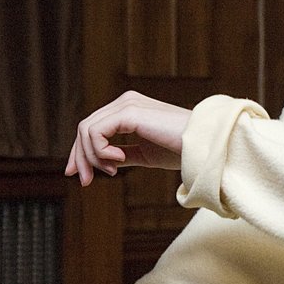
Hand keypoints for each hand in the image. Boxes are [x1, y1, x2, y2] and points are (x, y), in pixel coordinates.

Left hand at [65, 90, 190, 184]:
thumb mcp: (144, 154)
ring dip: (92, 157)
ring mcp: (127, 104)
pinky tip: (118, 161)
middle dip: (80, 158)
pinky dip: (100, 151)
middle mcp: (125, 102)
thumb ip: (123, 154)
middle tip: (85, 181)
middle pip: (84, 128)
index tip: (80, 177)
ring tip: (113, 170)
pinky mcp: (129, 111)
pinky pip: (96, 132)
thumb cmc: (180, 150)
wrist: (202, 147)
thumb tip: (101, 163)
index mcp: (128, 109)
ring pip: (86, 130)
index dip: (80, 152)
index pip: (92, 127)